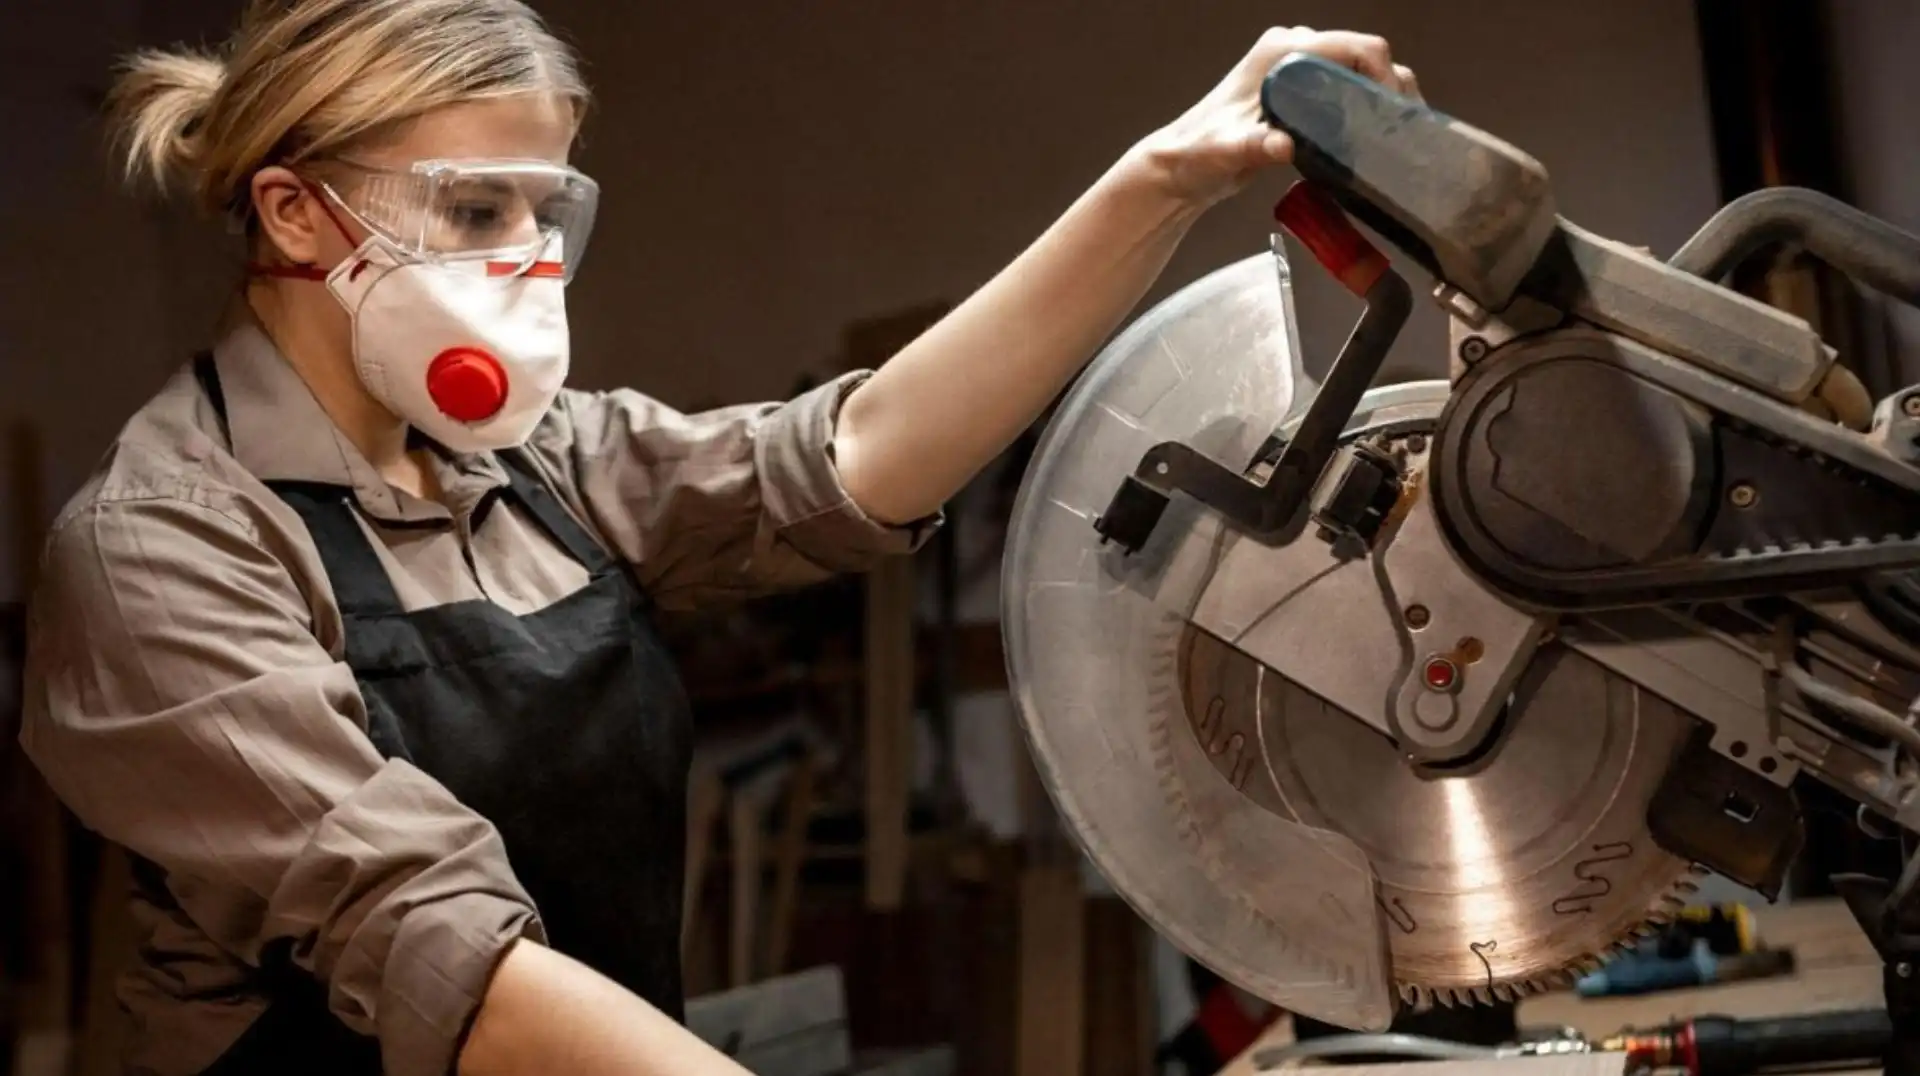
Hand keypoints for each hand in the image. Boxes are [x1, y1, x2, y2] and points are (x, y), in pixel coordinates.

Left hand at [1127, 27, 1419, 208]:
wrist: (1180, 167)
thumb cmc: (1199, 155)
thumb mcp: (1228, 151)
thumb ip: (1254, 147)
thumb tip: (1282, 146)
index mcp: (1282, 52)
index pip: (1354, 47)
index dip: (1385, 74)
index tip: (1397, 113)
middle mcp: (1293, 50)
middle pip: (1365, 55)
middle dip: (1392, 87)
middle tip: (1405, 130)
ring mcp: (1297, 69)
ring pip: (1359, 71)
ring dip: (1382, 98)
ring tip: (1396, 136)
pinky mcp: (1299, 91)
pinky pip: (1346, 88)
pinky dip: (1365, 107)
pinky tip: (1373, 137)